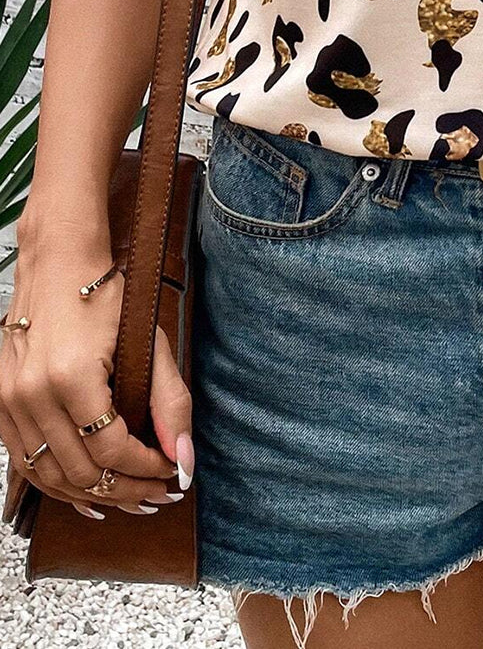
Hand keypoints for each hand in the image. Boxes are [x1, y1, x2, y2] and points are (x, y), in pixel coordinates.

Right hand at [0, 233, 193, 516]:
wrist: (59, 264)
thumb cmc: (106, 296)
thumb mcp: (149, 343)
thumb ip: (170, 403)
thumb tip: (183, 461)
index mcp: (71, 376)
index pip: (112, 449)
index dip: (146, 469)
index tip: (171, 472)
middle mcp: (31, 394)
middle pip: (81, 471)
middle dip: (126, 490)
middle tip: (157, 495)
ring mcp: (8, 401)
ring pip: (50, 476)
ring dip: (93, 496)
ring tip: (130, 500)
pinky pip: (26, 462)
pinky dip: (57, 484)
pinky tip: (87, 494)